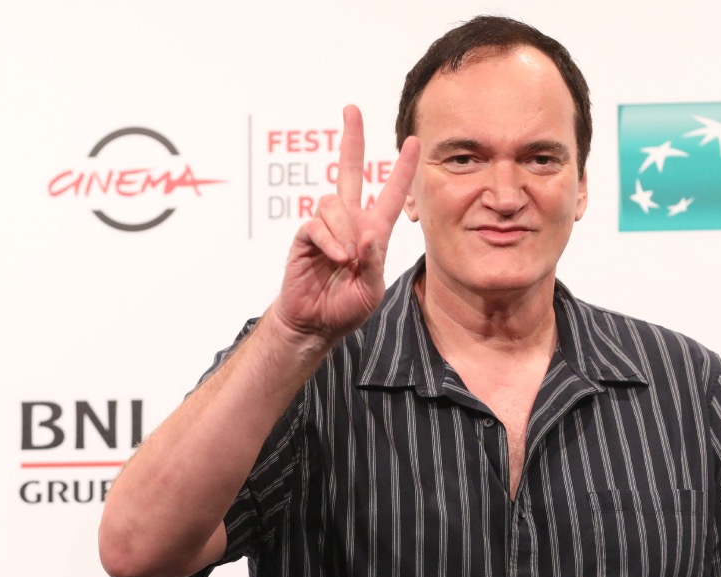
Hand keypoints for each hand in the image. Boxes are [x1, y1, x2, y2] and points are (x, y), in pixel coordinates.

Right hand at [268, 105, 419, 343]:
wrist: (316, 323)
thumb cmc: (346, 307)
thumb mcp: (371, 288)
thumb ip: (373, 261)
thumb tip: (365, 236)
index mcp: (373, 231)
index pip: (390, 193)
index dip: (402, 168)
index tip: (415, 141)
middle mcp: (350, 222)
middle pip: (349, 170)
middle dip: (352, 139)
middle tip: (352, 110)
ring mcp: (326, 227)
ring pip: (335, 203)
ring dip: (345, 229)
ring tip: (347, 258)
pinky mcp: (306, 236)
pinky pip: (318, 224)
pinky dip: (330, 241)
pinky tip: (337, 257)